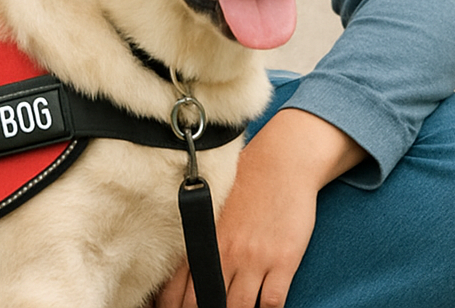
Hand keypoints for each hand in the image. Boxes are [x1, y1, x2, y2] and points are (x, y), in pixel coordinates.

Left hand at [154, 109, 366, 307]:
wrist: (282, 162)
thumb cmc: (247, 182)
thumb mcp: (214, 207)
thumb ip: (199, 234)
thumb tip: (183, 260)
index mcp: (203, 238)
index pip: (176, 287)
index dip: (172, 307)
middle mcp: (224, 252)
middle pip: (205, 303)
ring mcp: (253, 259)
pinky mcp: (282, 262)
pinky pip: (272, 303)